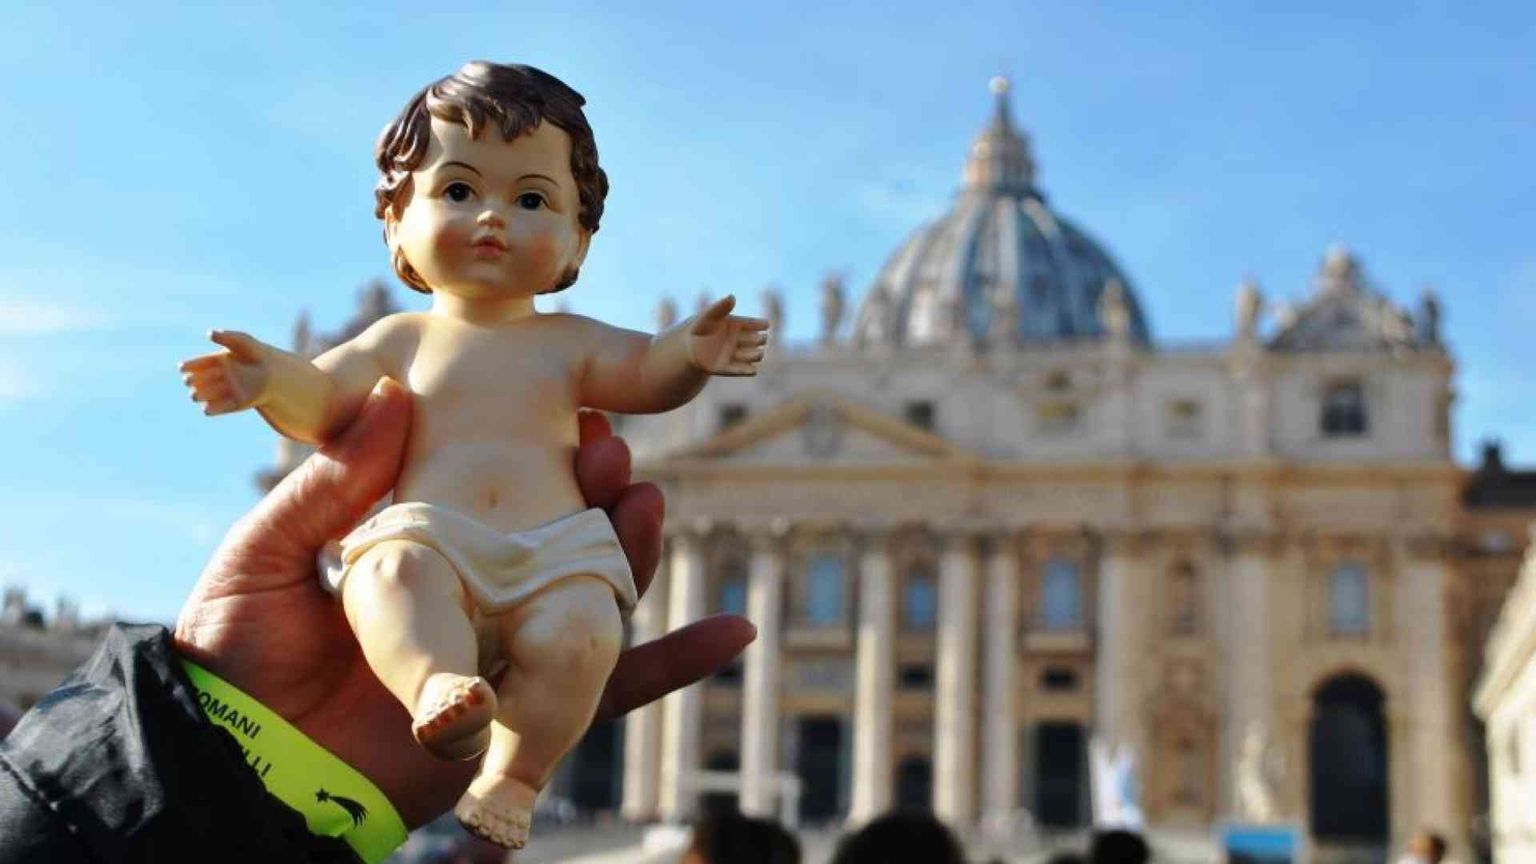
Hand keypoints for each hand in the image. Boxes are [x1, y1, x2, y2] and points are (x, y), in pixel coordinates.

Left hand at [173, 378, 754, 826]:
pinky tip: (733, 633)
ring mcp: (497, 656)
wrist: (228, 767)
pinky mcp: (518, 718)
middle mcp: (468, 599)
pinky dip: (676, 666)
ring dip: (633, 555)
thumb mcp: (265, 555)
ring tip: (648, 507)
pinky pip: (608, 694)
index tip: (565, 412)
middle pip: (554, 539)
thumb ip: (327, 486)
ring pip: (588, 601)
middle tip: (610, 455)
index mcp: (415, 551)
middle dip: (594, 495)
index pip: (494, 494)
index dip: (535, 455)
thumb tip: (390, 400)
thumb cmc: (229, 659)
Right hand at [179, 330, 276, 414]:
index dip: (189, 366)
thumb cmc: (259, 355)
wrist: (278, 375)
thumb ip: (228, 337)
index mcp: (217, 361)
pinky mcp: (234, 404)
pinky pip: (218, 408)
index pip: (198, 364)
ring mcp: (224, 390)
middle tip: (190, 381)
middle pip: (198, 380)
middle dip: (193, 381)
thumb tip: (209, 333)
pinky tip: (207, 409)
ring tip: (195, 395)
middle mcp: (218, 377)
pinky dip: (212, 408)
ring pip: (204, 394)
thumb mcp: (244, 342)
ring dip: (200, 394)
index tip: (182, 368)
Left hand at [686, 295, 769, 375]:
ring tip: (758, 354)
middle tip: (760, 339)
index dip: (761, 324)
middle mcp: (740, 340)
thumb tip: (732, 297)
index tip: (766, 325)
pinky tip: (753, 370)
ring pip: (752, 355)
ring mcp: (735, 354)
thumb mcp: (708, 316)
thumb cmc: (700, 327)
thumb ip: (720, 307)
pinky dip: (746, 371)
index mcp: (738, 325)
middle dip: (760, 340)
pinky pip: (739, 370)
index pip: (754, 323)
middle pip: (757, 340)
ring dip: (755, 355)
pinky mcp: (727, 368)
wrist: (687, 346)